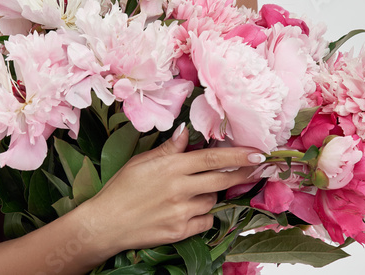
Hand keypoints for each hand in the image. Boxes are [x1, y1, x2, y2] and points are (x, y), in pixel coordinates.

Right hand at [79, 124, 263, 253]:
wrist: (105, 224)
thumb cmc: (121, 188)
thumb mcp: (141, 162)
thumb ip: (168, 149)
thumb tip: (186, 132)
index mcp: (170, 167)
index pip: (212, 158)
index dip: (238, 155)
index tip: (258, 152)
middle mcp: (179, 189)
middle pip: (222, 179)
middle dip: (242, 173)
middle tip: (255, 168)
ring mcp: (181, 212)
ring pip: (213, 200)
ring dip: (212, 193)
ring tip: (195, 190)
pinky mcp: (180, 231)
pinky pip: (205, 220)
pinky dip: (203, 214)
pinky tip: (191, 209)